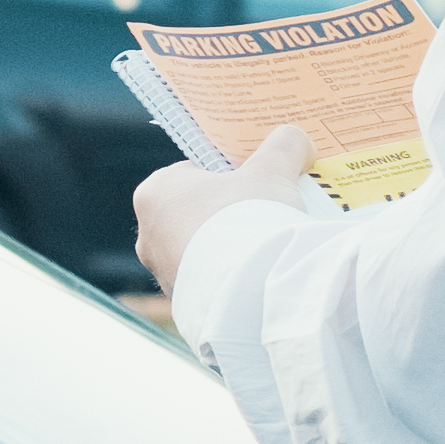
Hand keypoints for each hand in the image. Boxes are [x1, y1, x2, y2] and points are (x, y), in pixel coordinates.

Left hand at [135, 124, 314, 299]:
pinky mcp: (181, 304)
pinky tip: (257, 276)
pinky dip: (230, 280)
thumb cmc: (250, 218)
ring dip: (229, 249)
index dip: (225, 176)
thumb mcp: (273, 171)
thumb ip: (283, 146)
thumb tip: (297, 139)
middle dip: (227, 214)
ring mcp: (163, 273)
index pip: (190, 174)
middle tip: (263, 213)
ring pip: (201, 252)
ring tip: (266, 248)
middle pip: (195, 215)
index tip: (252, 181)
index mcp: (155, 192)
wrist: (251, 289)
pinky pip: (209, 285)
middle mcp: (148, 235)